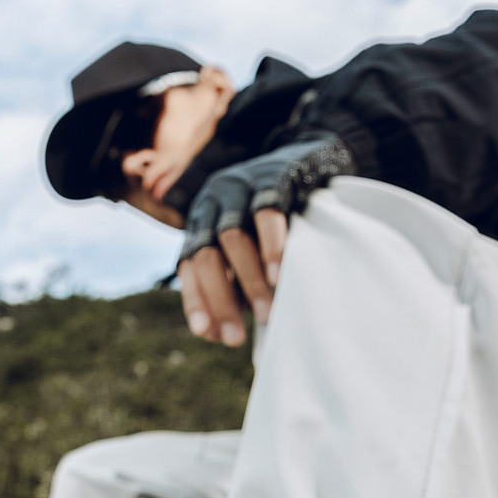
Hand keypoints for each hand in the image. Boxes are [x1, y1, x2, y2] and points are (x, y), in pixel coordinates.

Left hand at [177, 137, 354, 342]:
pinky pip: (266, 214)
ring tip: (266, 314)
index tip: (209, 334)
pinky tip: (279, 276)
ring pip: (232, 237)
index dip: (195, 300)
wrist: (308, 159)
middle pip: (205, 254)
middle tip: (237, 338)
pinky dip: (270, 248)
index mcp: (201, 220)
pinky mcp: (272, 178)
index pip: (189, 264)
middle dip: (220, 300)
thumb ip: (231, 283)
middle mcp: (213, 201)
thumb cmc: (274, 218)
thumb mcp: (247, 250)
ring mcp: (240, 186)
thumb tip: (214, 334)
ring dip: (248, 281)